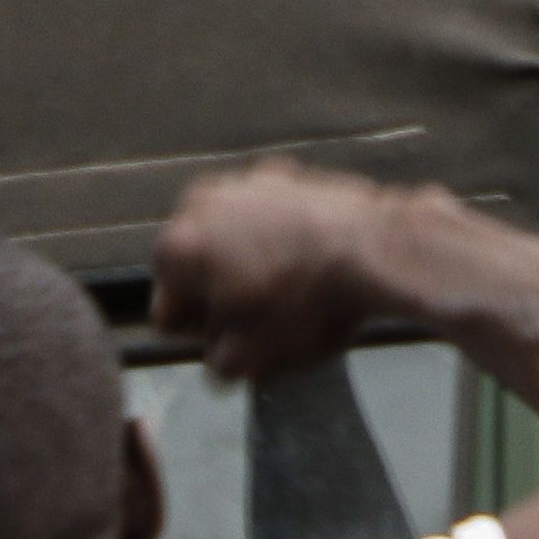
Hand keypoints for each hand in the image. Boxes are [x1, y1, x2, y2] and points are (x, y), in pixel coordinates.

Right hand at [148, 158, 432, 378]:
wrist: (372, 249)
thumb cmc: (305, 306)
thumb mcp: (252, 359)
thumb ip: (217, 363)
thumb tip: (219, 358)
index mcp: (177, 250)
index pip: (165, 312)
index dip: (198, 338)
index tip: (230, 346)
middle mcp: (198, 205)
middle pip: (196, 268)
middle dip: (220, 295)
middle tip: (260, 323)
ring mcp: (242, 182)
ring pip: (231, 239)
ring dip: (247, 264)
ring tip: (289, 294)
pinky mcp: (284, 175)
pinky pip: (268, 217)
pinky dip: (278, 238)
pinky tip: (309, 264)